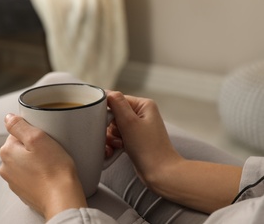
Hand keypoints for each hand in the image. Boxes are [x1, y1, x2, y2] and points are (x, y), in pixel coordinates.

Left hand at [0, 114, 86, 219]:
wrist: (62, 199)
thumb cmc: (53, 169)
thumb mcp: (37, 138)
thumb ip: (19, 125)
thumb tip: (8, 117)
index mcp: (7, 151)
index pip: (18, 132)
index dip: (34, 132)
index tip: (45, 138)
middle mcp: (6, 167)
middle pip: (20, 147)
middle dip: (34, 146)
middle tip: (50, 150)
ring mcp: (14, 181)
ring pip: (25, 161)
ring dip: (36, 160)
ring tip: (51, 163)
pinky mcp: (24, 191)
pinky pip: (30, 175)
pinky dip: (38, 173)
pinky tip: (49, 174)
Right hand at [106, 92, 241, 212]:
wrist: (159, 173)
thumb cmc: (148, 149)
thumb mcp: (129, 122)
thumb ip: (117, 104)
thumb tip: (107, 92)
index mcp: (143, 105)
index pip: (117, 100)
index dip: (108, 111)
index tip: (105, 121)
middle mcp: (142, 114)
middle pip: (113, 114)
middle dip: (110, 128)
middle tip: (117, 137)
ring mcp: (138, 128)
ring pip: (113, 127)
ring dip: (111, 138)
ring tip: (119, 146)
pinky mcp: (134, 140)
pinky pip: (117, 137)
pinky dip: (114, 144)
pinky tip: (116, 151)